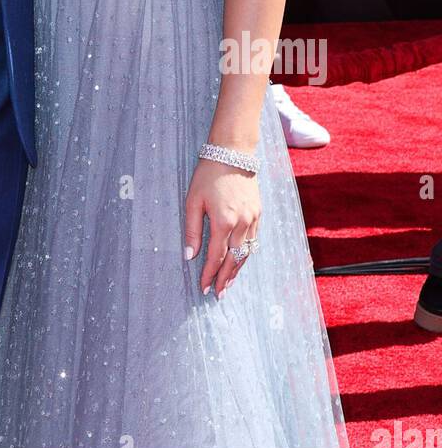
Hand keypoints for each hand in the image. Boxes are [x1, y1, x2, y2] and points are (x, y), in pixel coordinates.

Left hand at [184, 156, 259, 296]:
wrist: (232, 153)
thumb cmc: (208, 175)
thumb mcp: (193, 200)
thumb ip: (191, 229)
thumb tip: (189, 255)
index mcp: (223, 221)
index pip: (216, 257)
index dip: (209, 274)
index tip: (203, 287)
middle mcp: (241, 223)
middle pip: (234, 261)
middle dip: (225, 279)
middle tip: (218, 294)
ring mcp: (253, 219)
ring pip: (246, 254)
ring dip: (237, 270)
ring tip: (228, 284)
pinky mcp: (259, 213)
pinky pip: (253, 241)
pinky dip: (246, 255)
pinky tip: (239, 261)